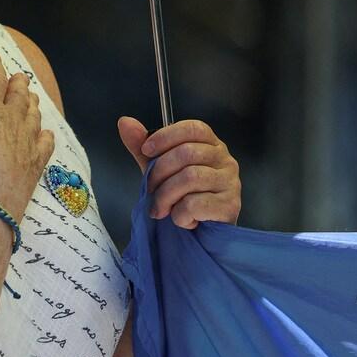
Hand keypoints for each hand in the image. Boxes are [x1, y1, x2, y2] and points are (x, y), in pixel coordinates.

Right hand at [0, 53, 53, 220]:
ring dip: (33, 104)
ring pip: (34, 115)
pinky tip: (46, 134)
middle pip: (19, 95)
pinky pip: (45, 143)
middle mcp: (14, 118)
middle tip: (21, 76)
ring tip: (33, 98)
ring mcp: (28, 139)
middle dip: (19, 83)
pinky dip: (46, 136)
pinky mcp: (36, 160)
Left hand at [117, 116, 240, 229]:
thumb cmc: (182, 196)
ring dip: (166, 196)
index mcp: (210, 144)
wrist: (201, 234)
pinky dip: (180, 215)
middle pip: (187, 153)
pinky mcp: (229, 205)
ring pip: (190, 178)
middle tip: (150, 190)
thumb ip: (142, 147)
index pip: (192, 128)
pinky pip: (195, 204)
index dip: (166, 136)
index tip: (146, 150)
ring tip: (161, 209)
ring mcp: (230, 182)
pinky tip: (182, 220)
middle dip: (159, 173)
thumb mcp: (159, 169)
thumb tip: (125, 122)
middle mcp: (225, 160)